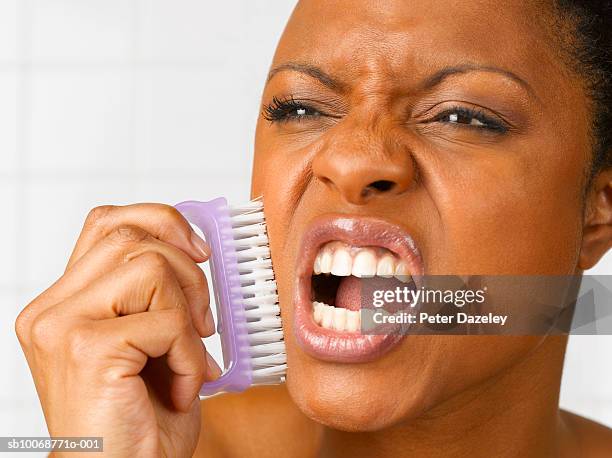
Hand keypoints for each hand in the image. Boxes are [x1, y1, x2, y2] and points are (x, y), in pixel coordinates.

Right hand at [15, 204, 220, 456]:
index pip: (107, 223)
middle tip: (202, 323)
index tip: (199, 250)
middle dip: (189, 274)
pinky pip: (167, 321)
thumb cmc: (141, 418)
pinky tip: (183, 388)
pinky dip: (191, 355)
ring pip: (151, 268)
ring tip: (188, 360)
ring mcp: (62, 327)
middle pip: (133, 239)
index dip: (160, 221)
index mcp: (63, 303)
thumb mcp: (149, 340)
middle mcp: (52, 310)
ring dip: (189, 317)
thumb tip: (196, 247)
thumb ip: (153, 292)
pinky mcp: (88, 349)